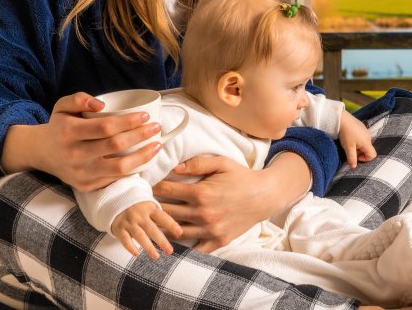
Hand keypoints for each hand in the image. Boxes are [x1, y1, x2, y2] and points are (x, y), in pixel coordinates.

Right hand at [1, 92, 162, 191]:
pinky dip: (133, 170)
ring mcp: (80, 174)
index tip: (145, 115)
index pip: (105, 127)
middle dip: (141, 136)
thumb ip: (78, 99)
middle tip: (156, 127)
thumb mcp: (62, 106)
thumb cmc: (60, 126)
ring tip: (157, 145)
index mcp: (68, 133)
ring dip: (143, 156)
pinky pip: (115, 179)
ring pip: (119, 168)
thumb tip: (100, 104)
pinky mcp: (86, 187)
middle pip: (115, 146)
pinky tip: (144, 159)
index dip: (128, 121)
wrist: (42, 153)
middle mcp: (74, 155)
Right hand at [110, 202, 181, 258]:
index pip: (163, 217)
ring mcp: (128, 222)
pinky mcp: (118, 228)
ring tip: (156, 256)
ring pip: (139, 236)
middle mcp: (139, 215)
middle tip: (170, 251)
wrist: (115, 200)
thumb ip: (160, 216)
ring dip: (148, 247)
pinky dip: (130, 247)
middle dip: (162, 241)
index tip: (179, 233)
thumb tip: (176, 229)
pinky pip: (125, 240)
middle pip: (152, 229)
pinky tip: (137, 254)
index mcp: (150, 208)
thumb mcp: (150, 206)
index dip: (171, 225)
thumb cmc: (139, 206)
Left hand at [152, 155, 300, 252]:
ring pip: (176, 232)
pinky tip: (176, 239)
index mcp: (201, 193)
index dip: (153, 187)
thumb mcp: (222, 163)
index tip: (147, 186)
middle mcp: (203, 214)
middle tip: (145, 204)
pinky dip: (183, 246)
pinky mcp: (218, 241)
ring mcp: (210, 230)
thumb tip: (174, 168)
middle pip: (166, 213)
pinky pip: (195, 249)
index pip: (166, 191)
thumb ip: (197, 164)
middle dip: (154, 207)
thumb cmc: (242, 176)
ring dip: (164, 226)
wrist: (265, 196)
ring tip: (155, 221)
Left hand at [339, 110, 376, 167]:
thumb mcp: (348, 148)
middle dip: (360, 152)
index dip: (365, 159)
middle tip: (351, 150)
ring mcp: (365, 131)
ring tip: (349, 143)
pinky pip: (362, 136)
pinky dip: (357, 140)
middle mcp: (369, 137)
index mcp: (367, 142)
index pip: (373, 155)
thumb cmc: (346, 134)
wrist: (342, 119)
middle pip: (368, 149)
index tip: (356, 156)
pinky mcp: (361, 126)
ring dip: (358, 146)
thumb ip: (352, 158)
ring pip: (364, 143)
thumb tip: (354, 167)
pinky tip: (349, 136)